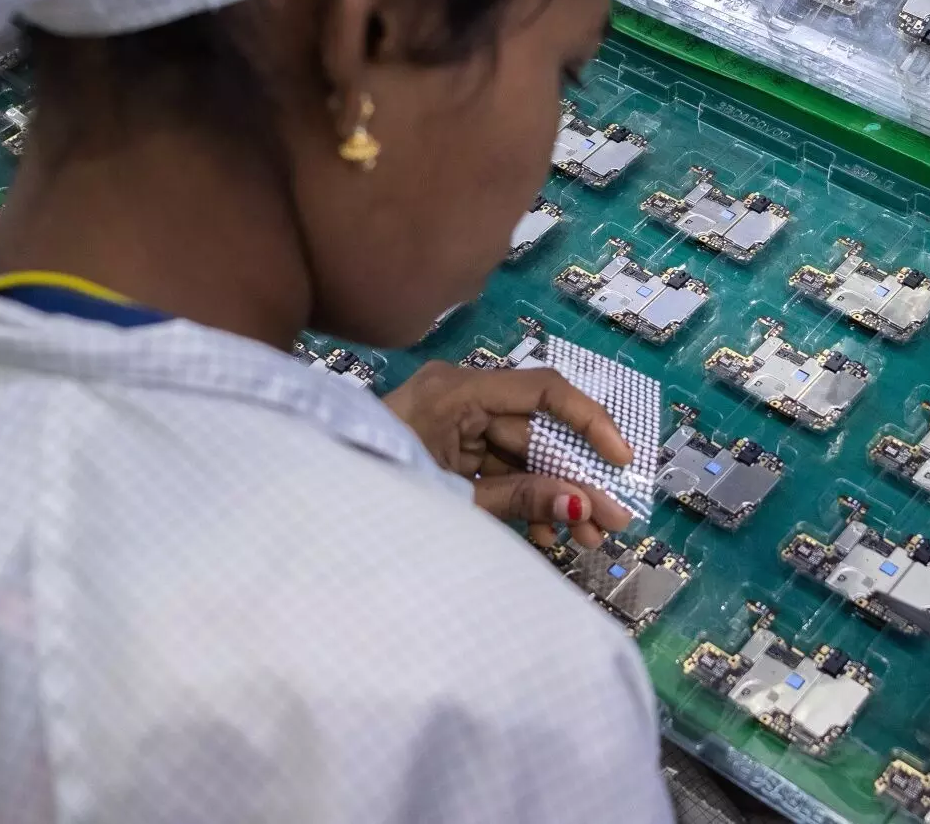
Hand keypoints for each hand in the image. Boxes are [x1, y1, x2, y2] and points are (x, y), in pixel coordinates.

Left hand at [383, 360, 635, 548]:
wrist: (309, 514)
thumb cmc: (376, 495)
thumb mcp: (456, 501)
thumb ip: (521, 499)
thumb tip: (582, 505)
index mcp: (455, 391)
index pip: (543, 390)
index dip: (590, 422)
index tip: (620, 461)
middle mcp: (456, 397)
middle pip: (534, 430)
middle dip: (574, 479)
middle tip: (611, 521)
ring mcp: (448, 424)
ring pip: (519, 456)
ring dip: (553, 496)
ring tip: (587, 540)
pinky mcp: (442, 451)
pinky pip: (494, 469)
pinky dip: (521, 499)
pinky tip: (549, 535)